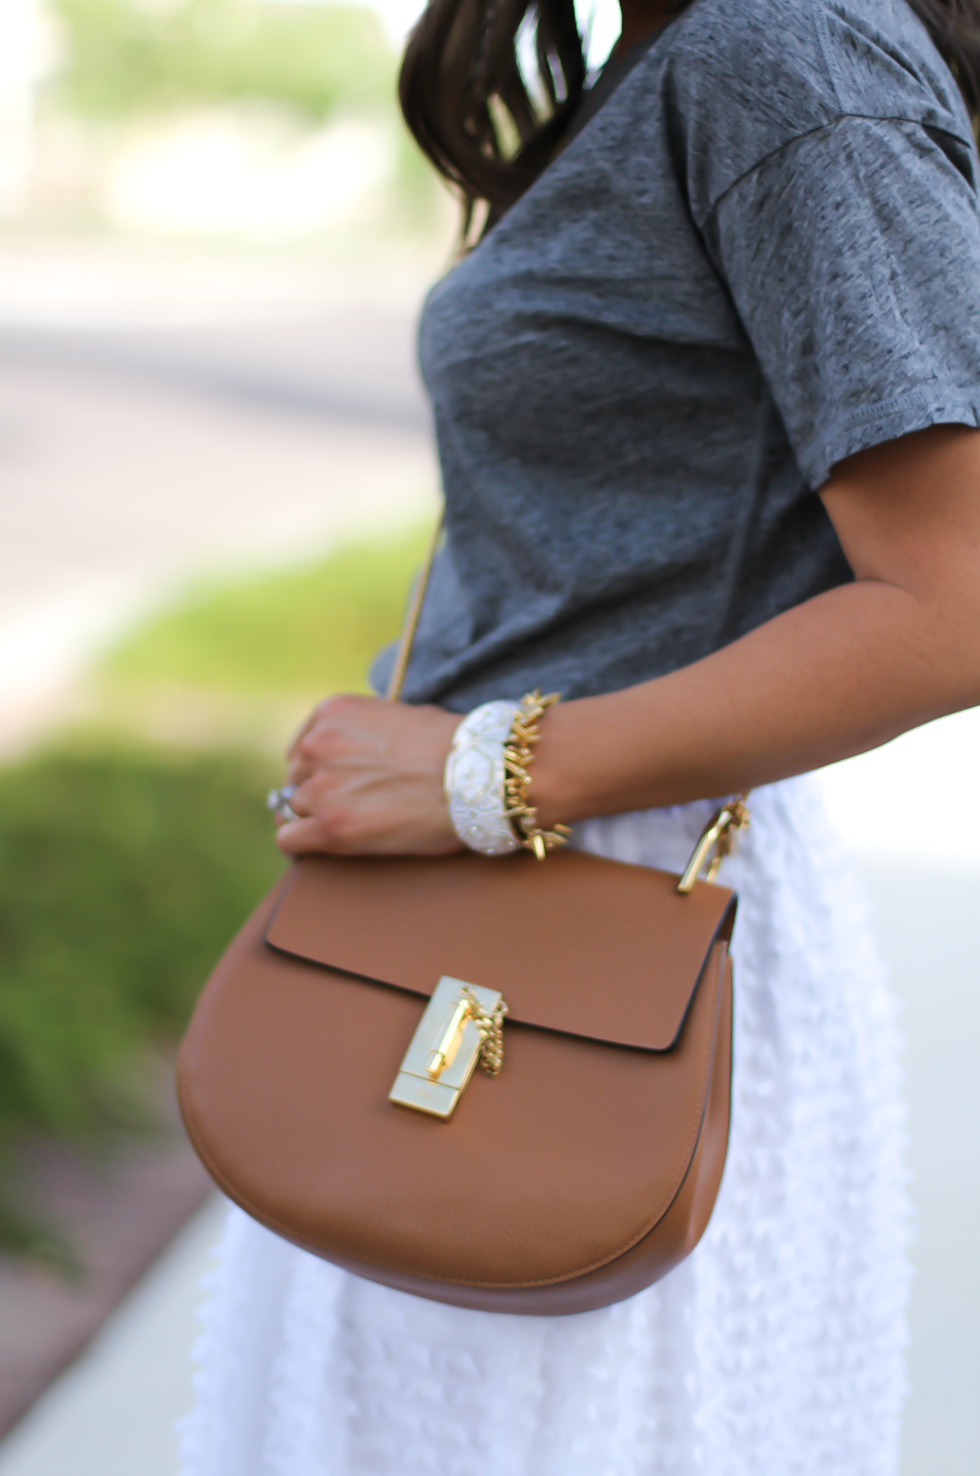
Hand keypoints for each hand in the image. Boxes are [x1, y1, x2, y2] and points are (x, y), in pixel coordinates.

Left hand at [274, 693, 461, 856]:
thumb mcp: (398, 715)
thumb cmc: (453, 745)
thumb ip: (364, 731)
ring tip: (348, 828)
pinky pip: (290, 840)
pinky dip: (301, 846)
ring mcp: (320, 788)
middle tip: (350, 807)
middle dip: (318, 793)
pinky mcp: (331, 827)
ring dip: (316, 819)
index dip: (317, 769)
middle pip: (295, 779)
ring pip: (293, 810)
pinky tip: (319, 849)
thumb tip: (360, 753)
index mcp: (331, 712)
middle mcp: (316, 746)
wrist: (475, 774)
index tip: (333, 783)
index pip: (301, 748)